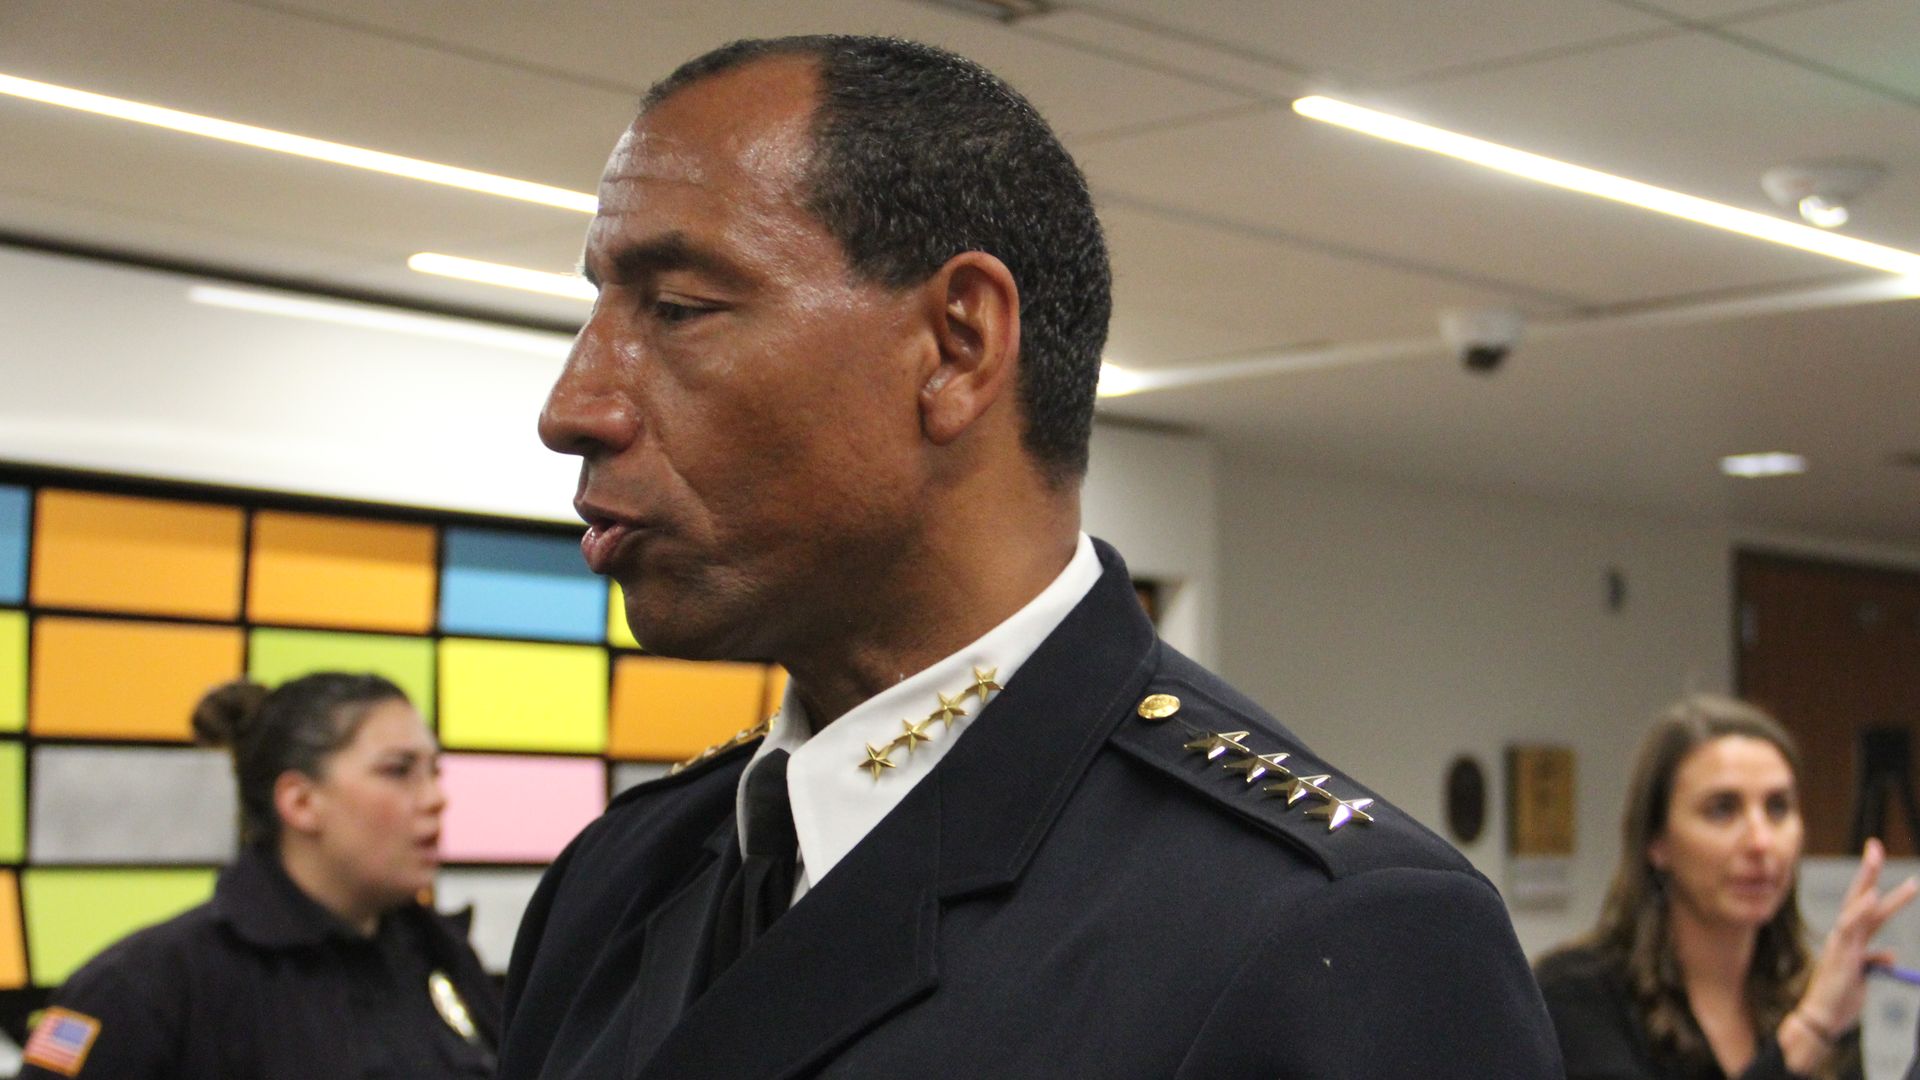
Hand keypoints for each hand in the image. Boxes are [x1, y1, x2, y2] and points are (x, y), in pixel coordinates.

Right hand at [1794, 839, 1918, 1036]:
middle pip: (1859, 897)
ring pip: (1862, 910)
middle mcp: (1844, 935)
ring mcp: (1842, 942)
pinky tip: (1872, 897)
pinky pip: (1852, 926)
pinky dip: (1862, 910)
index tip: (1876, 858)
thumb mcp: (1864, 978)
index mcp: (1849, 939)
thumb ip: (1875, 962)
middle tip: (1875, 845)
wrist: (1821, 1018)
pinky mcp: (1842, 952)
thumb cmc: (1838, 1000)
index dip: (1872, 882)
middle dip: (1869, 871)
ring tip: (1906, 882)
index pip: (1864, 905)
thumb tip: (1892, 954)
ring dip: (1879, 891)